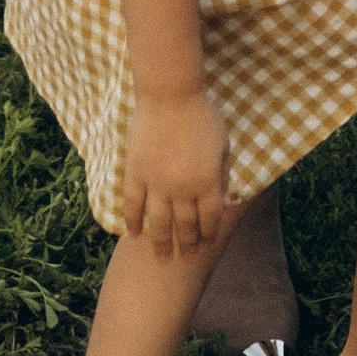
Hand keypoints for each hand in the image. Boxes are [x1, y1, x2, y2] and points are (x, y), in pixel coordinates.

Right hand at [122, 91, 233, 260]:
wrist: (170, 94)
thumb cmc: (202, 115)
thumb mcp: (223, 144)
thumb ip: (222, 175)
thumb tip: (224, 200)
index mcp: (207, 181)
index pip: (209, 219)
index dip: (208, 235)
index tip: (206, 246)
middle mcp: (182, 188)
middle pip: (185, 225)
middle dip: (187, 245)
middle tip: (185, 260)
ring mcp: (156, 183)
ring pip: (159, 222)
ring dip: (161, 243)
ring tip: (162, 260)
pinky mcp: (136, 173)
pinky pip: (133, 204)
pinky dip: (133, 222)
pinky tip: (134, 235)